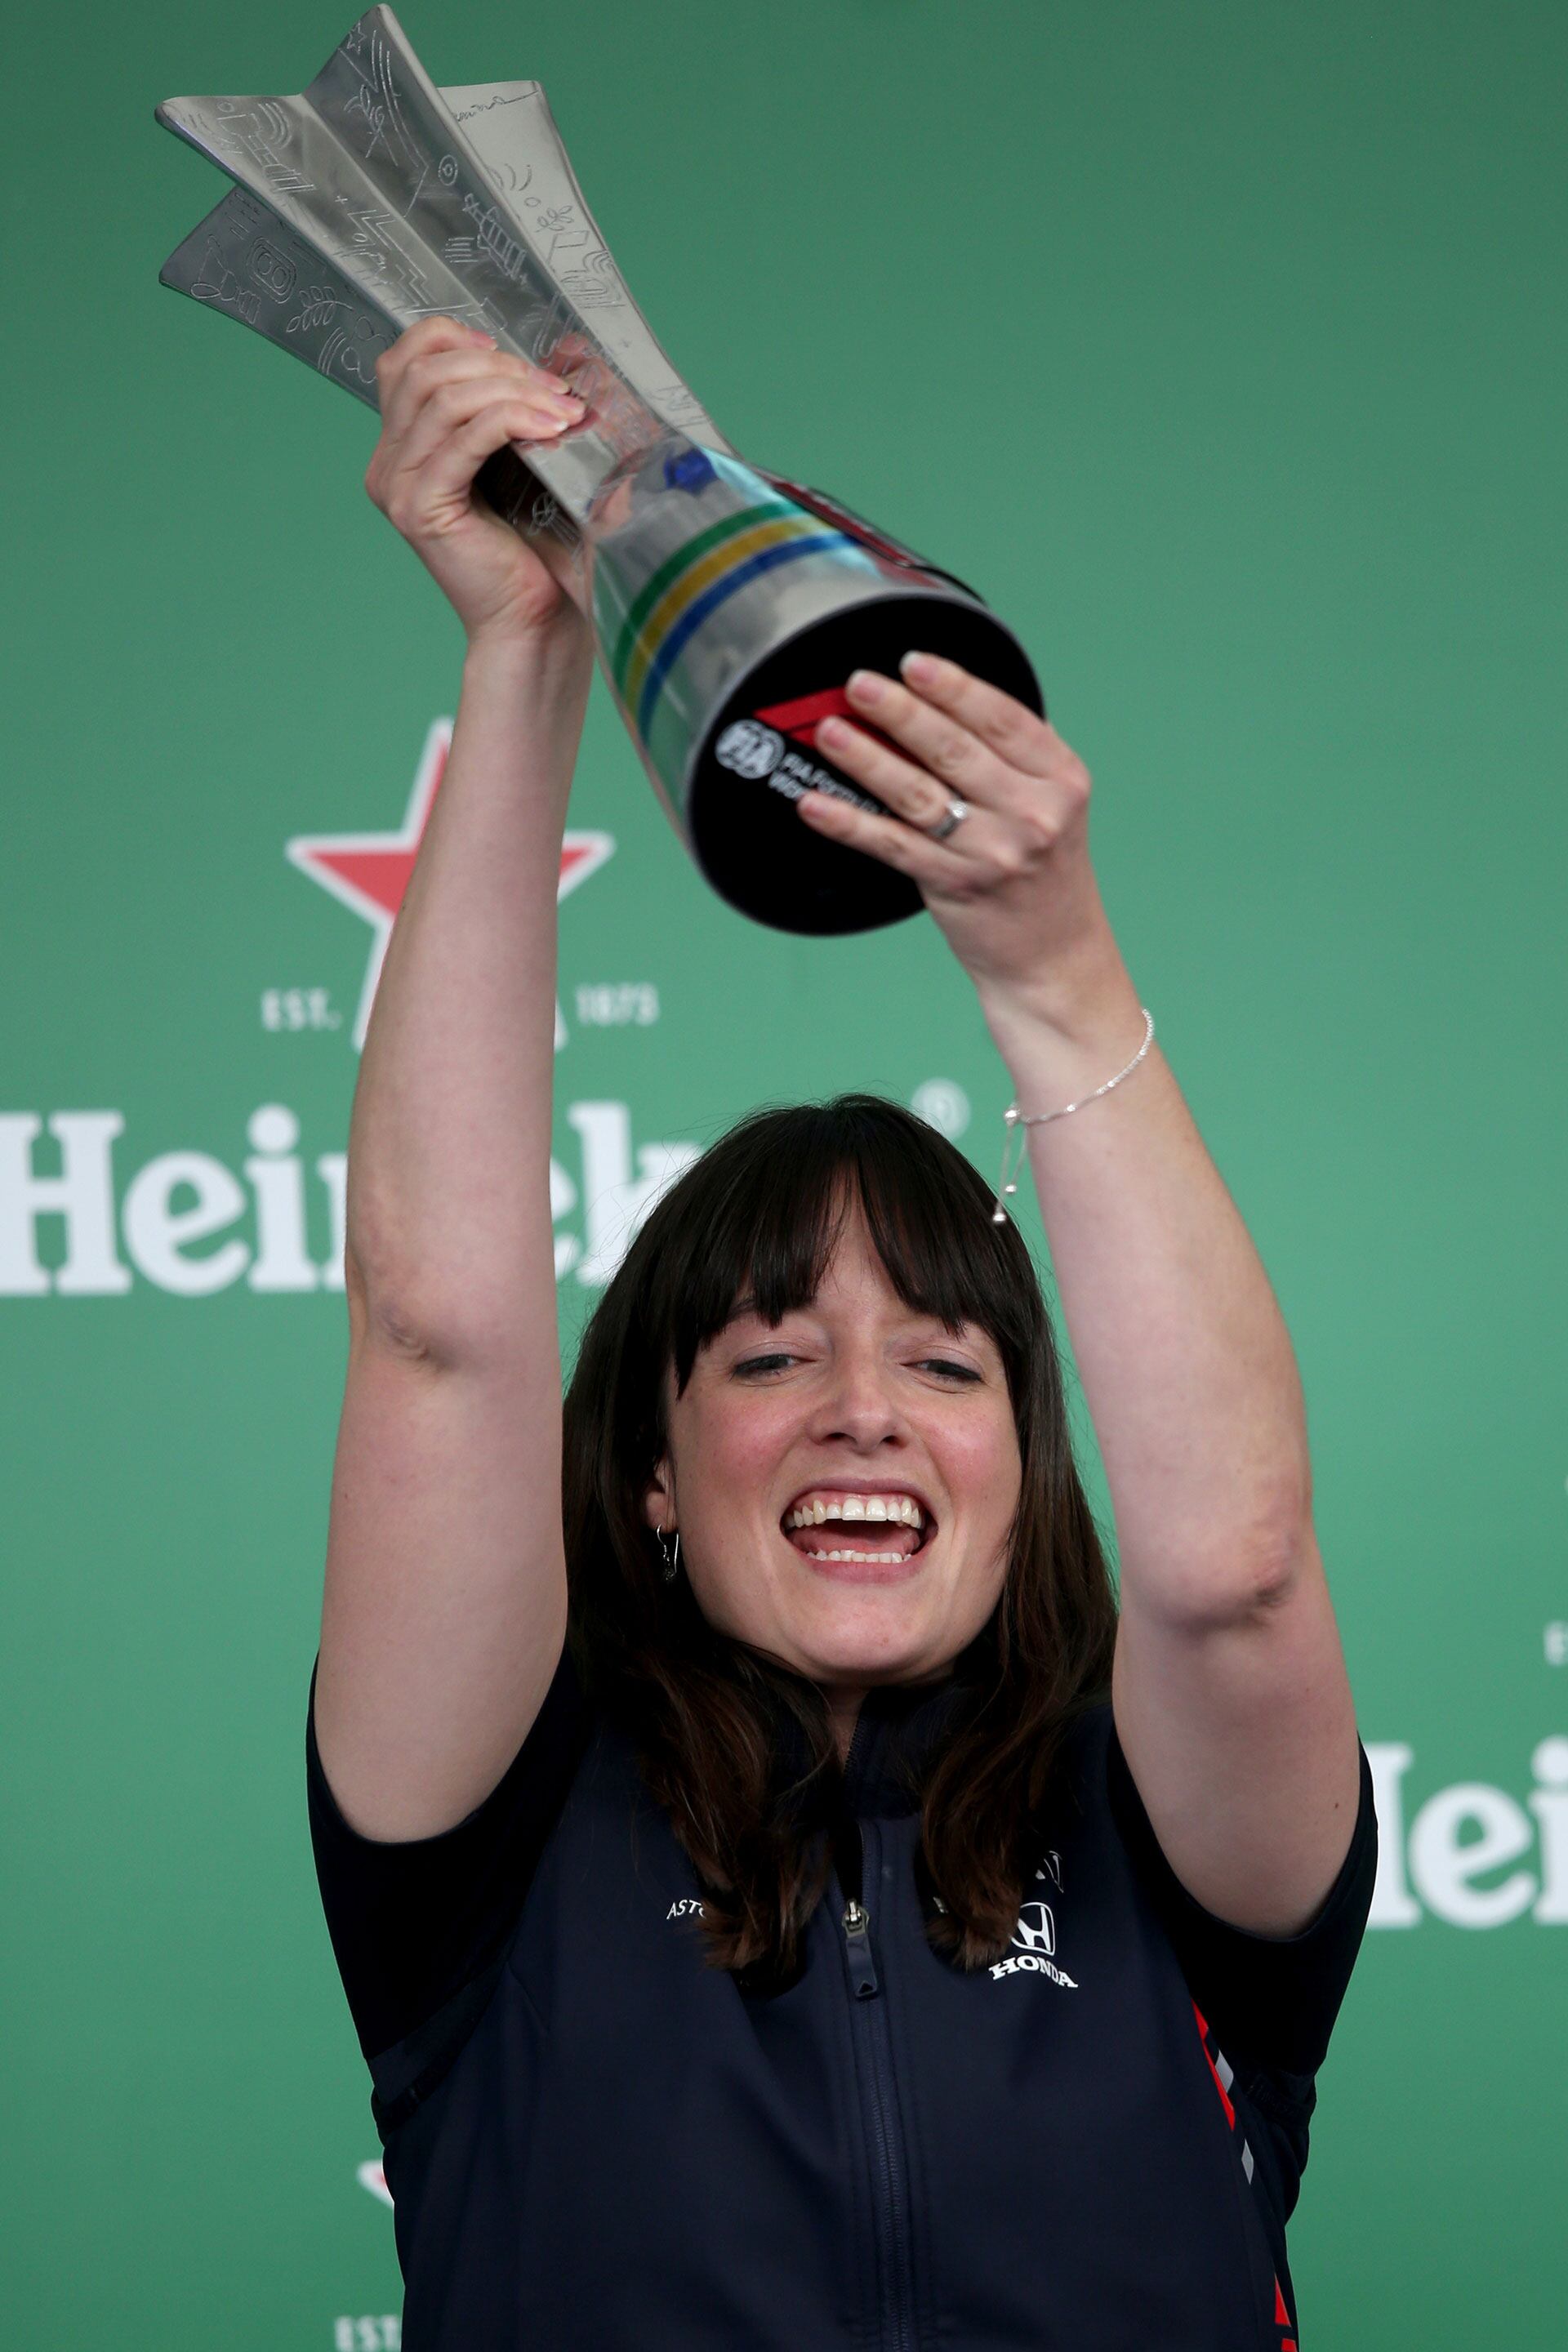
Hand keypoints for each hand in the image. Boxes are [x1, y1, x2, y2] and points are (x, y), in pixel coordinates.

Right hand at [366, 317, 590, 650]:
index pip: (405, 358)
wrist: (540, 622)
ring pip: (443, 397)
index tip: (516, 358)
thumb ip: (533, 406)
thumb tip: (575, 351)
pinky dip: (512, 420)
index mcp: (405, 447)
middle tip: (555, 390)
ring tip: (563, 411)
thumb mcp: (534, 461)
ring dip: (511, 391)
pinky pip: (463, 437)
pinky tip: (553, 430)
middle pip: (423, 369)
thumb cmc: (543, 549)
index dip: (456, 338)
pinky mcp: (422, 509)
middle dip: (498, 366)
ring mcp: (399, 487)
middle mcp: (389, 464)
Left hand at [797, 654, 1116, 1019]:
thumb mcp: (1052, 807)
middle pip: (955, 749)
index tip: (914, 663)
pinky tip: (815, 805)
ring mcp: (994, 852)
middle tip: (858, 683)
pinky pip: (892, 845)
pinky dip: (849, 823)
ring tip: (830, 731)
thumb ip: (1013, 761)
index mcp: (1061, 779)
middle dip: (900, 711)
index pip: (1003, 719)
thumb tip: (944, 704)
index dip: (955, 687)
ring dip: (867, 758)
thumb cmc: (1043, 875)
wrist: (1055, 959)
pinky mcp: (956, 886)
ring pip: (917, 793)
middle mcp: (1033, 812)